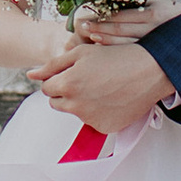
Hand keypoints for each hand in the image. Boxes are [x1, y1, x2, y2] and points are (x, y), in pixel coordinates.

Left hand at [30, 32, 172, 134]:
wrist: (150, 71)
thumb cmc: (115, 56)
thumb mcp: (81, 52)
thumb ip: (52, 65)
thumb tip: (30, 74)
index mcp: (66, 85)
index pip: (46, 88)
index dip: (58, 78)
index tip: (74, 72)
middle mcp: (75, 106)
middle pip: (56, 103)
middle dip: (65, 92)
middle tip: (86, 79)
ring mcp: (90, 119)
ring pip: (74, 112)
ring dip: (80, 102)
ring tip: (101, 87)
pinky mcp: (104, 128)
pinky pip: (91, 121)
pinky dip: (97, 112)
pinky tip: (111, 98)